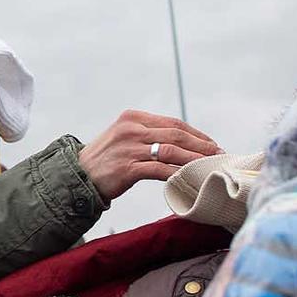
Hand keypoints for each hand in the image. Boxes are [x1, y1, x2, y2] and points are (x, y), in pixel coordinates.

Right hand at [77, 110, 219, 200]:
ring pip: (172, 151)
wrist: (77, 176)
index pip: (173, 123)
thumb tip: (180, 142)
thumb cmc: (104, 160)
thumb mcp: (124, 137)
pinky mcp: (127, 168)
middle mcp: (132, 129)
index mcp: (133, 118)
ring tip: (210, 166)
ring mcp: (129, 148)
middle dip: (201, 146)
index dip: (196, 134)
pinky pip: (160, 170)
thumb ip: (148, 135)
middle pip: (176, 135)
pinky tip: (189, 179)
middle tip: (218, 155)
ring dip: (195, 159)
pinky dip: (178, 174)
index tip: (211, 144)